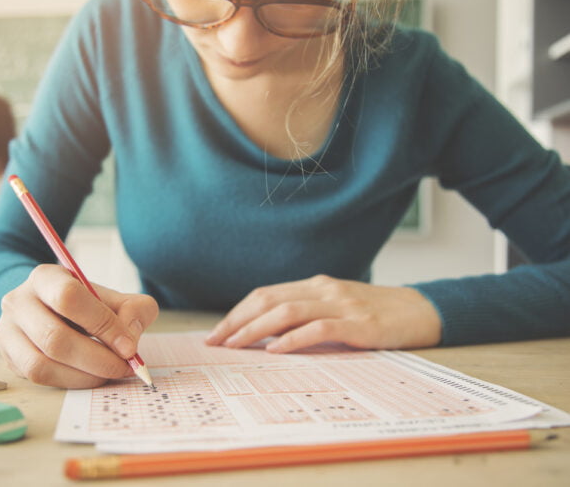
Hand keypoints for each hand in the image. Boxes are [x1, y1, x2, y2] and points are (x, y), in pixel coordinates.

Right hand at [0, 264, 158, 388]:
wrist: (48, 309)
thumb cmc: (85, 304)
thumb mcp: (112, 298)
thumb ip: (134, 309)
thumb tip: (129, 339)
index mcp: (45, 277)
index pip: (68, 298)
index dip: (102, 324)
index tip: (128, 346)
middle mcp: (18, 302)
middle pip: (54, 338)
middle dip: (97, 359)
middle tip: (123, 366)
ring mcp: (7, 331)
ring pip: (42, 364)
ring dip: (83, 376)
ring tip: (108, 372)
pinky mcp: (8, 358)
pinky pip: (38, 378)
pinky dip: (70, 382)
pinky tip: (89, 376)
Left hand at [206, 275, 441, 351]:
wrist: (421, 312)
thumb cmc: (374, 315)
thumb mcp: (335, 308)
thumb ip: (306, 314)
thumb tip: (265, 334)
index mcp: (314, 286)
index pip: (265, 294)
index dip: (238, 312)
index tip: (217, 332)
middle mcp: (323, 290)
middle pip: (268, 300)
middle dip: (236, 321)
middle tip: (214, 341)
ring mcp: (340, 305)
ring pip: (287, 312)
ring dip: (255, 329)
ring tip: (234, 345)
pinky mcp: (358, 324)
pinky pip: (318, 329)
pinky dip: (293, 339)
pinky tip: (275, 349)